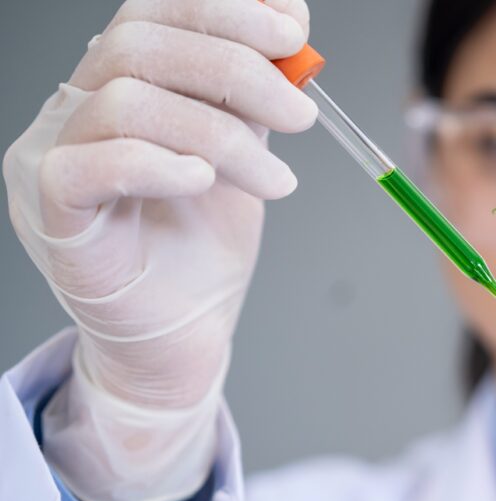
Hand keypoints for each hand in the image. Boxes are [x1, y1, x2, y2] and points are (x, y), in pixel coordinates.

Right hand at [3, 0, 315, 500]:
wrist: (181, 333)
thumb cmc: (203, 243)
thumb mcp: (242, 150)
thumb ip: (251, 94)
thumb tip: (291, 32)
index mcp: (119, 83)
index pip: (155, 12)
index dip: (227, 10)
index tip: (294, 32)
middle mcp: (74, 109)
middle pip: (139, 44)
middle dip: (238, 69)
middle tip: (302, 115)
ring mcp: (52, 157)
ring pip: (126, 101)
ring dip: (223, 136)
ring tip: (276, 180)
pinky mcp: (52, 213)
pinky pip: (88, 165)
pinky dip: (158, 164)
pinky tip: (206, 183)